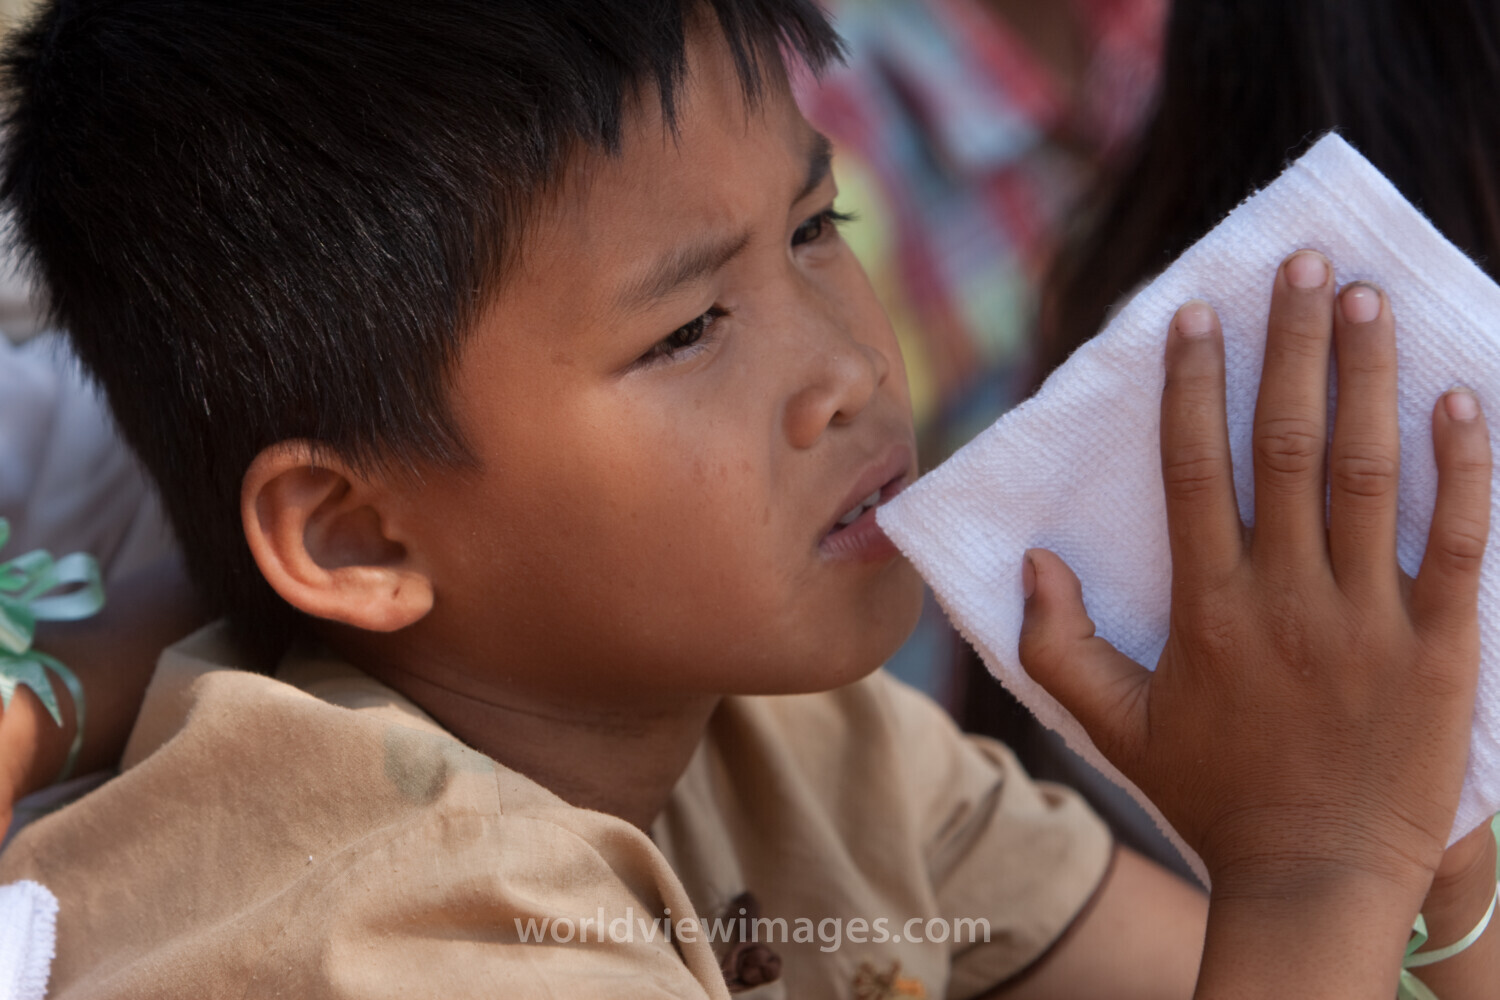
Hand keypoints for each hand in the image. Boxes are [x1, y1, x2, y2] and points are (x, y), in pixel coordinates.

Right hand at [1018, 251, 1491, 992]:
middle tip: (1303, 267)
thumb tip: (1032, 560)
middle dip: (1291, 347)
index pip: (1195, 470)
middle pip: (1284, 447)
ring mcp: (1368, 620)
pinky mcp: (1443, 648)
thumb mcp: (1115, 725)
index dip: (1195, 384)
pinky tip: (1457, 399)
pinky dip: (1460, 468)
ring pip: (1365, 475)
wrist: (1320, 879)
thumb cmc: (1214, 798)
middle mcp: (1285, 598)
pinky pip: (1457, 542)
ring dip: (1365, 380)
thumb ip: (1057, 645)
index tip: (1199, 313)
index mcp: (1207, 608)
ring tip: (1366, 300)